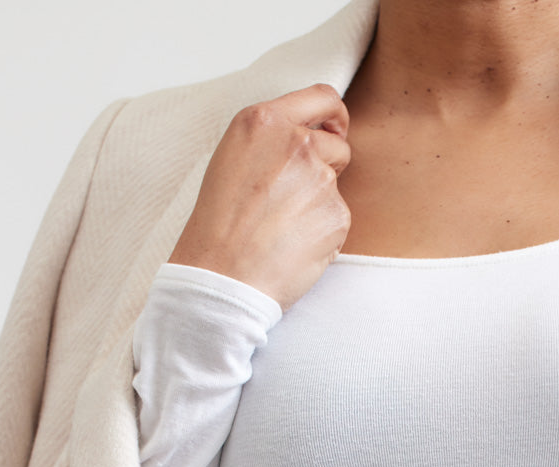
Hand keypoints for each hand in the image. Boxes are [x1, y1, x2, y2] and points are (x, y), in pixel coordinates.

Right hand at [167, 83, 351, 310]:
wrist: (221, 276)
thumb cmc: (219, 224)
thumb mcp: (233, 159)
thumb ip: (272, 141)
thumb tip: (311, 138)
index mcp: (264, 120)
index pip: (322, 97)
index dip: (334, 116)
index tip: (334, 131)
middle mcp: (296, 141)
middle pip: (337, 145)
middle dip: (327, 167)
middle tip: (293, 199)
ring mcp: (320, 178)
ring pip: (336, 186)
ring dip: (320, 204)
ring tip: (283, 228)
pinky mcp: (336, 214)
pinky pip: (339, 220)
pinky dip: (323, 234)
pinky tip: (294, 246)